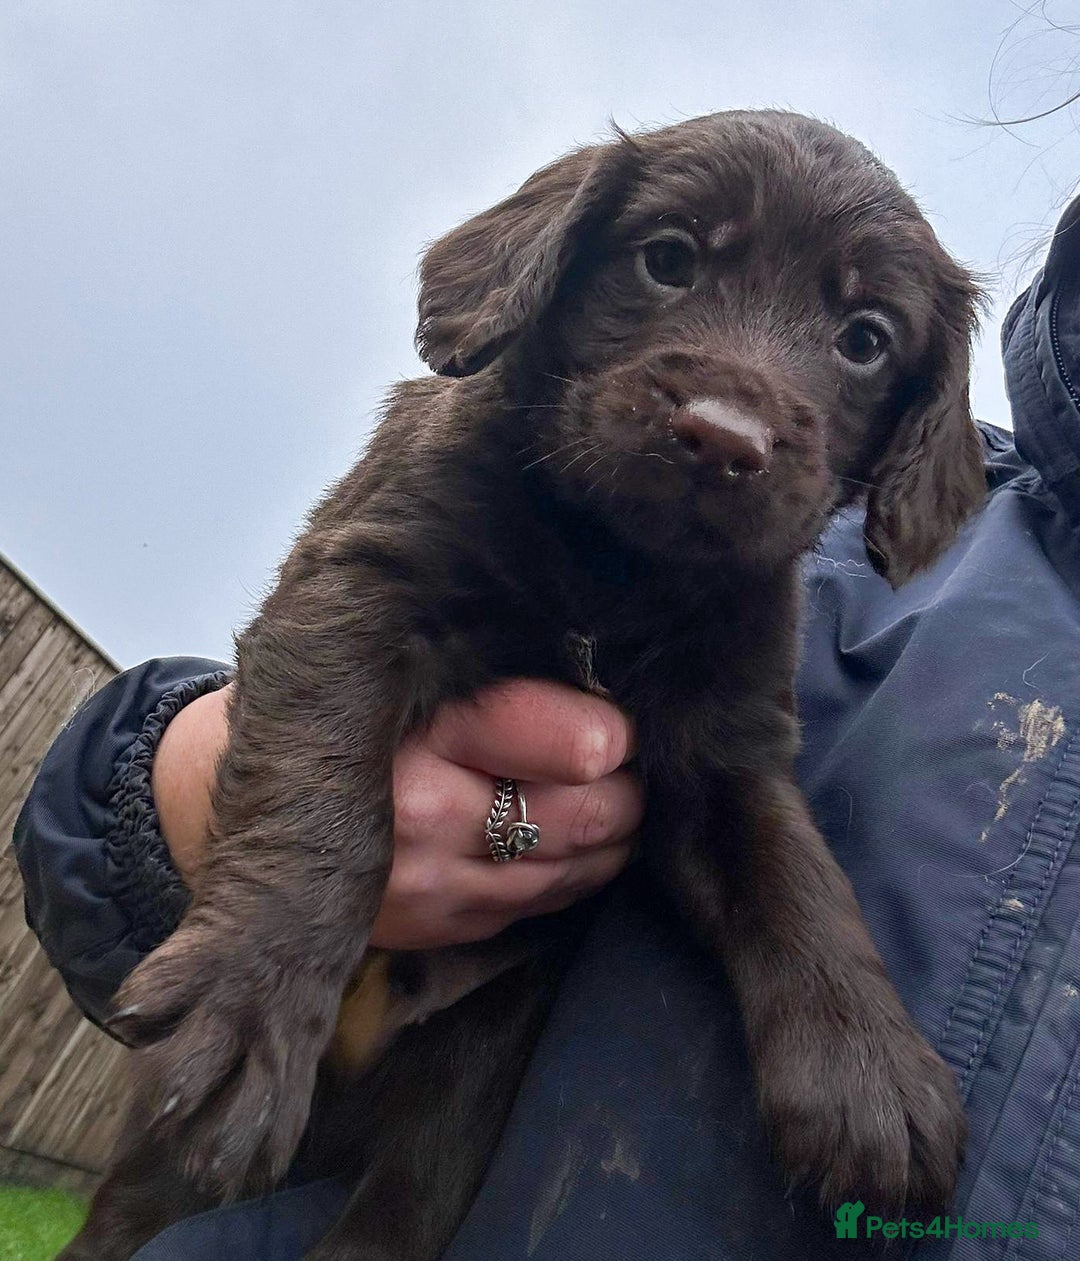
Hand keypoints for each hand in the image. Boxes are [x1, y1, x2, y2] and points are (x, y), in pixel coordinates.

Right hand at [153, 678, 640, 949]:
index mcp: (424, 735)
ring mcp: (433, 889)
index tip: (619, 724)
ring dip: (612, 835)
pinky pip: (541, 906)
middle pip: (589, 815)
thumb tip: (606, 706)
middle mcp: (427, 819)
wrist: (242, 805)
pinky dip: (573, 872)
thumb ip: (499, 683)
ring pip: (577, 869)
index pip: (575, 744)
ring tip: (610, 798)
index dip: (616, 732)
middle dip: (627, 788)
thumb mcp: (400, 673)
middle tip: (627, 762)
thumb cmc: (335, 718)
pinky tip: (572, 842)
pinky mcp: (437, 932)